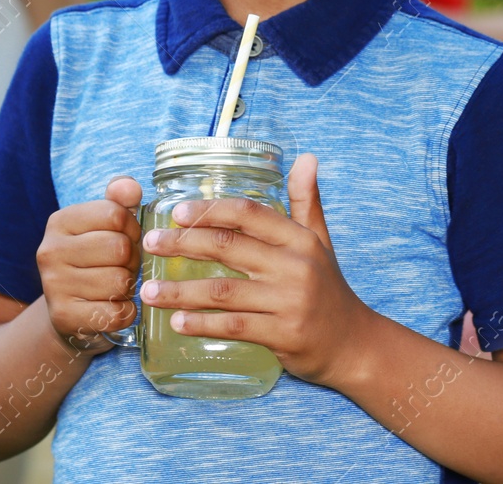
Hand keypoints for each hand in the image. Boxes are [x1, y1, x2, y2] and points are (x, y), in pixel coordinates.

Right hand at [37, 176, 143, 350]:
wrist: (67, 310)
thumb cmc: (94, 260)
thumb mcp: (104, 225)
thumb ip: (119, 201)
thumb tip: (130, 187)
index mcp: (60, 221)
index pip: (115, 214)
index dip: (133, 228)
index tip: (127, 237)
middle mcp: (50, 251)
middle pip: (120, 248)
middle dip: (133, 259)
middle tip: (123, 266)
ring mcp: (54, 285)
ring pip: (120, 281)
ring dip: (129, 286)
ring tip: (116, 285)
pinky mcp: (64, 317)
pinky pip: (116, 313)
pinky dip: (126, 312)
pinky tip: (114, 306)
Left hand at [139, 154, 373, 387]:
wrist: (353, 343)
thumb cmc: (328, 288)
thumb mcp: (320, 241)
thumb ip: (306, 200)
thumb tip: (307, 158)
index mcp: (299, 239)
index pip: (248, 214)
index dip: (210, 210)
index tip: (176, 212)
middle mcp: (295, 266)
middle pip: (228, 248)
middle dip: (183, 244)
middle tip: (149, 244)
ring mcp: (288, 302)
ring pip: (223, 291)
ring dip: (181, 291)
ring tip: (149, 291)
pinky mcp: (283, 334)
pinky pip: (234, 327)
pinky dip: (202, 325)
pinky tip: (176, 323)